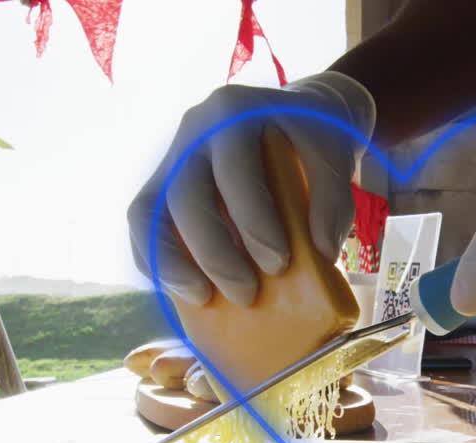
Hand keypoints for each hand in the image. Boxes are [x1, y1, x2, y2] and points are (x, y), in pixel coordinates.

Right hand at [130, 71, 375, 305]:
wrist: (294, 116)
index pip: (234, 171)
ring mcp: (171, 157)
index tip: (280, 264)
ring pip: (148, 211)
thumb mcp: (333, 153)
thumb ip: (334, 198)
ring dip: (172, 262)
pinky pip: (141, 224)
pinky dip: (155, 259)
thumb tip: (322, 252)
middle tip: (248, 294)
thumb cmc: (311, 138)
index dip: (253, 221)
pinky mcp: (160, 184)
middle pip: (184, 196)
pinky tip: (182, 289)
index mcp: (234, 112)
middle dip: (214, 253)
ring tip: (203, 298)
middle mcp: (194, 130)